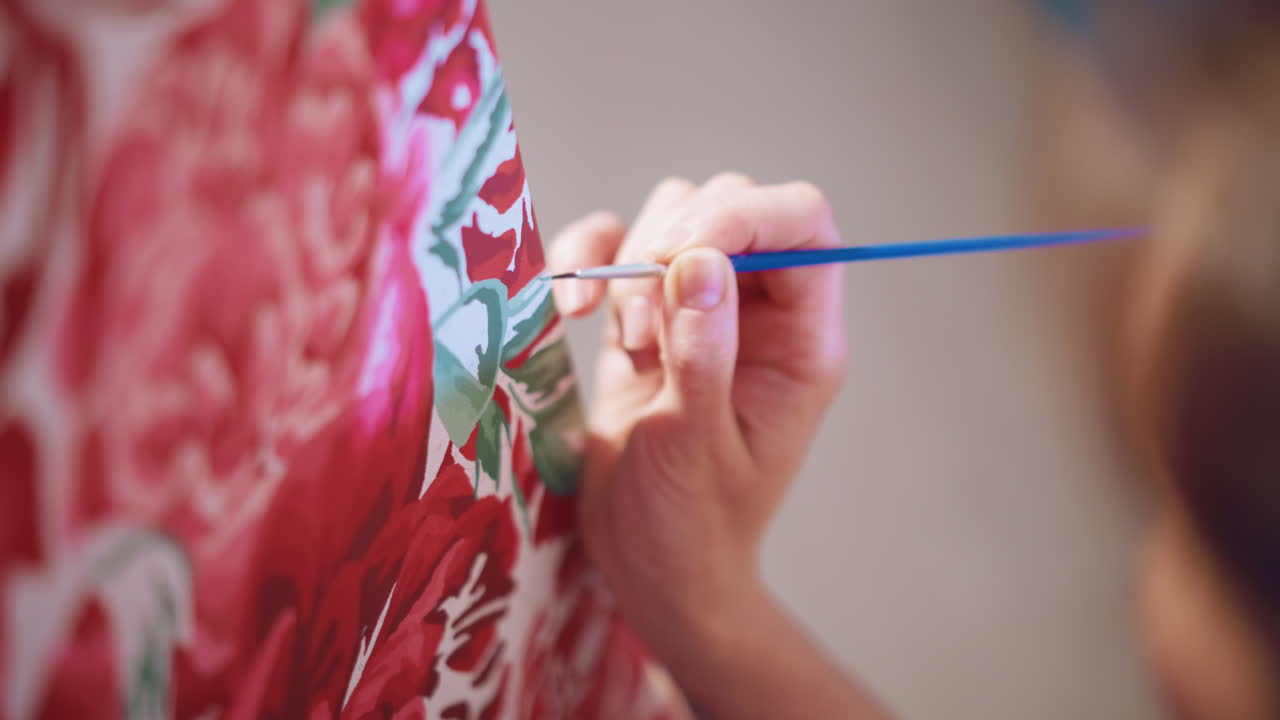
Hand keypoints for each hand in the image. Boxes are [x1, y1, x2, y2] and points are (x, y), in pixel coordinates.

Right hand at [550, 174, 856, 711]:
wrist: (648, 567)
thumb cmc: (690, 526)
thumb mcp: (697, 446)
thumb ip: (704, 352)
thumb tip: (700, 258)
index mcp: (802, 339)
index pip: (801, 222)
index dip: (744, 214)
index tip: (678, 254)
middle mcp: (760, 312)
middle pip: (731, 205)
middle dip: (673, 243)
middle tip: (642, 326)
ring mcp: (700, 310)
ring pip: (671, 217)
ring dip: (632, 263)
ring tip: (626, 343)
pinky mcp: (644, 319)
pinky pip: (616, 249)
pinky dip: (588, 261)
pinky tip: (573, 311)